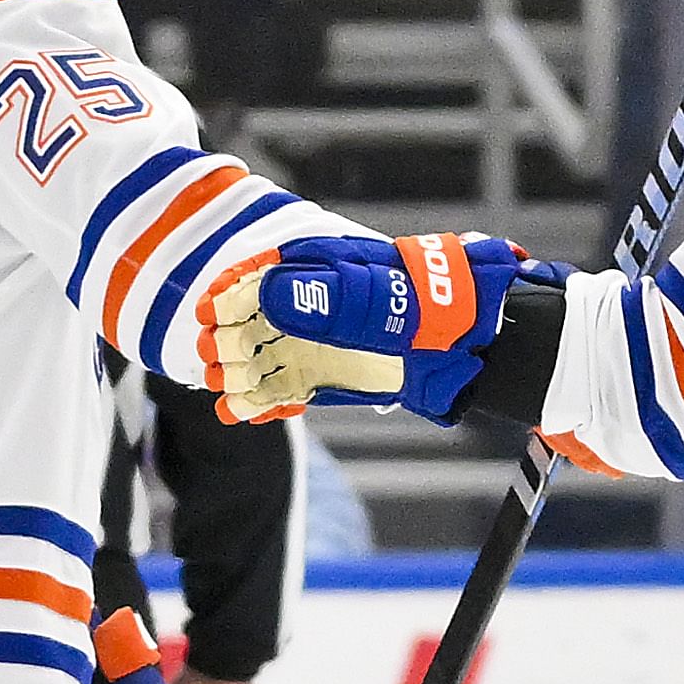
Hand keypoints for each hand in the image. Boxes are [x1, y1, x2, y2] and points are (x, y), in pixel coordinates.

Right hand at [198, 233, 524, 421]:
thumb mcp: (380, 297)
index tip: (212, 310)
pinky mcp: (321, 378)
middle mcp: (306, 306)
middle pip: (251, 320)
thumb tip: (268, 292)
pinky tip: (237, 412)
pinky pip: (282, 389)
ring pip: (261, 358)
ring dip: (238, 373)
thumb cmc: (429, 306)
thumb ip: (327, 297)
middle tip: (215, 358)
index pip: (259, 276)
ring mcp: (312, 343)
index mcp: (316, 270)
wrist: (471, 343)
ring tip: (222, 388)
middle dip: (229, 337)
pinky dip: (261, 401)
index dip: (231, 292)